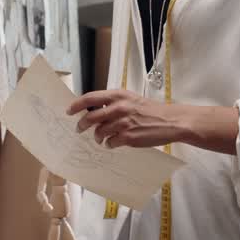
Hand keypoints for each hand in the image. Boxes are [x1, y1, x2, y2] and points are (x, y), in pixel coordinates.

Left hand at [67, 90, 192, 148]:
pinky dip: (109, 144)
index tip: (69, 111)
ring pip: (99, 132)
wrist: (170, 121)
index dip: (76, 105)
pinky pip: (110, 142)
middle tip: (79, 129)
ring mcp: (122, 123)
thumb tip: (94, 110)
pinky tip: (113, 142)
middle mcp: (118, 108)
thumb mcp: (130, 99)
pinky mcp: (128, 137)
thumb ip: (112, 103)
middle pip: (90, 118)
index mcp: (117, 95)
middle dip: (82, 125)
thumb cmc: (150, 110)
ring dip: (97, 137)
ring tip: (100, 138)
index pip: (90, 98)